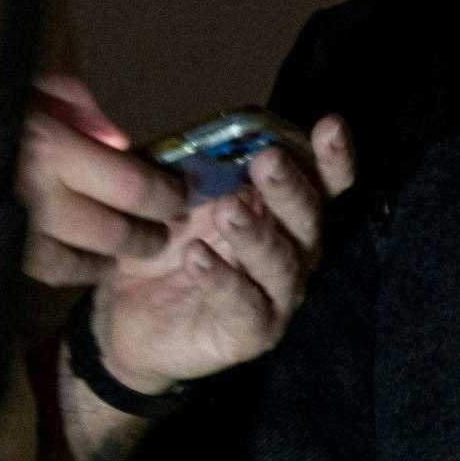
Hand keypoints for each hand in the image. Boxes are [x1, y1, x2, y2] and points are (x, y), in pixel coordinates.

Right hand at [0, 67, 190, 286]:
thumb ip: (61, 102)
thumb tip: (111, 129)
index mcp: (44, 148)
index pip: (136, 183)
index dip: (167, 193)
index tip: (178, 192)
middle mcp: (34, 201)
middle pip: (119, 235)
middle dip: (150, 236)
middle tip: (161, 232)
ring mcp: (4, 243)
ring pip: (80, 268)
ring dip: (106, 262)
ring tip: (118, 253)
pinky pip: (31, 276)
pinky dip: (56, 270)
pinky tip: (63, 260)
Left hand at [81, 118, 354, 394]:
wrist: (127, 319)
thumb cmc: (160, 250)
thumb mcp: (168, 199)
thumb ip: (187, 167)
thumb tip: (194, 132)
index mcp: (280, 214)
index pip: (322, 186)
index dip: (332, 159)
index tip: (329, 127)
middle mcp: (291, 254)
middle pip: (308, 220)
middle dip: (290, 189)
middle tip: (267, 161)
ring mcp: (275, 297)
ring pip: (282, 264)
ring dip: (257, 235)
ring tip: (227, 211)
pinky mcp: (252, 334)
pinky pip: (245, 306)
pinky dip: (222, 280)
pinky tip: (195, 257)